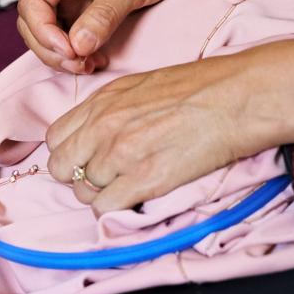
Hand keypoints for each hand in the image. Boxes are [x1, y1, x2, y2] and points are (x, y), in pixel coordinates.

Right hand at [17, 0, 244, 73]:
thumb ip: (104, 14)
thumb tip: (78, 46)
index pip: (32, 3)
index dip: (43, 32)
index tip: (70, 51)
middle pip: (33, 23)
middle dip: (51, 49)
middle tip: (79, 65)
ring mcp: (72, 1)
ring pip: (48, 35)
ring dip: (62, 56)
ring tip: (89, 65)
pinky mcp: (85, 15)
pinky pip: (68, 40)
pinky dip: (76, 55)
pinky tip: (94, 61)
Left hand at [45, 39, 293, 215]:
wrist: (238, 96)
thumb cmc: (202, 86)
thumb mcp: (144, 84)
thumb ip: (113, 107)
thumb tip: (99, 131)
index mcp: (103, 100)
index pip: (56, 138)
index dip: (70, 153)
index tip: (87, 159)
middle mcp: (104, 126)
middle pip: (61, 168)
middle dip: (78, 177)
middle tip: (105, 178)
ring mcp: (121, 153)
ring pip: (83, 192)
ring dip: (102, 195)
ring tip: (129, 187)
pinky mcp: (145, 179)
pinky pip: (106, 208)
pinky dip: (117, 209)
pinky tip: (138, 197)